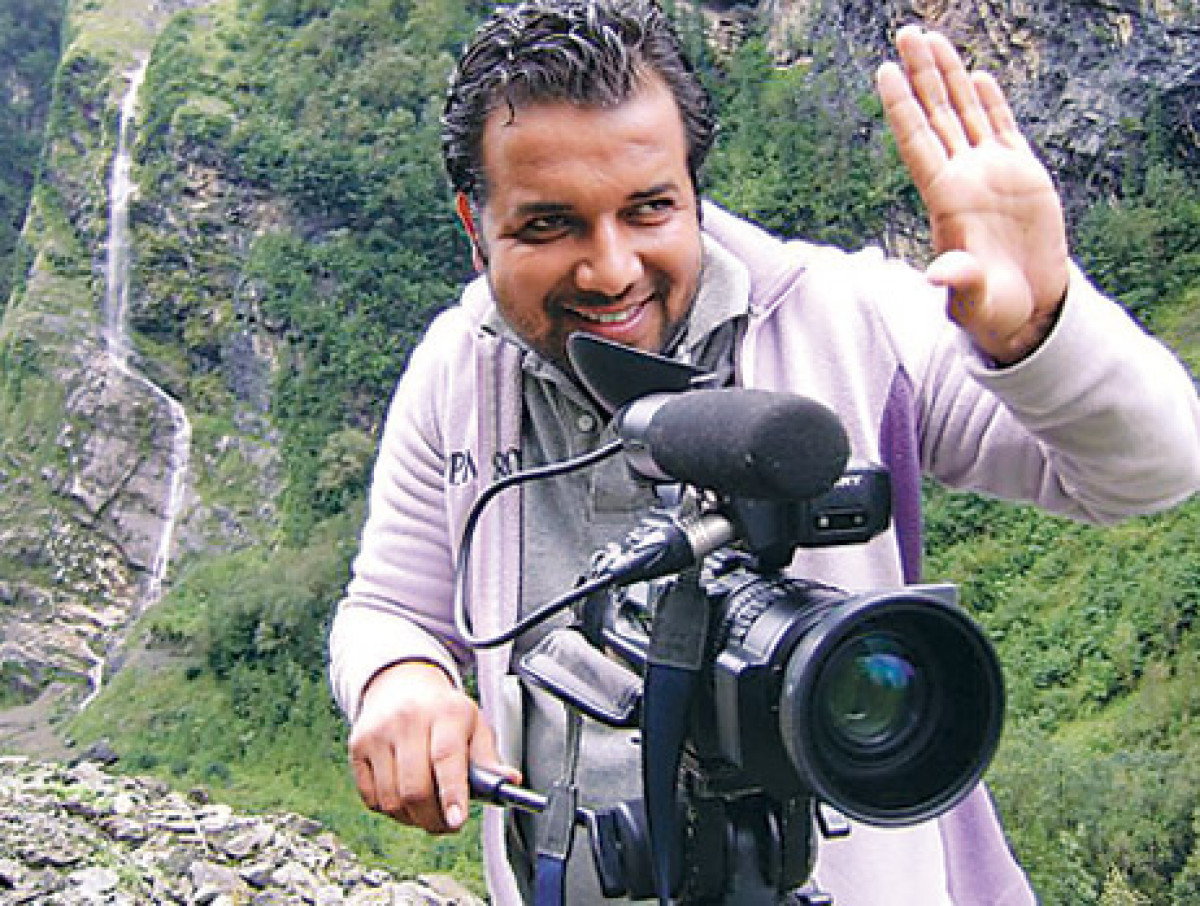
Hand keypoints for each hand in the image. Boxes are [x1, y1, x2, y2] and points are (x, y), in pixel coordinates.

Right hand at [348, 660, 517, 832]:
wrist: (402, 684)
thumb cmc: (443, 711)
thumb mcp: (474, 724)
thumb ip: (489, 758)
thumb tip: (508, 782)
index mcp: (445, 713)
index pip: (446, 758)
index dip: (452, 794)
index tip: (457, 820)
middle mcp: (407, 720)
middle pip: (415, 788)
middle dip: (433, 818)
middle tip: (447, 824)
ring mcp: (378, 733)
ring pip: (391, 799)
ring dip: (412, 819)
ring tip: (427, 812)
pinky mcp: (357, 747)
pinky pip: (371, 799)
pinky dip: (390, 810)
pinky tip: (405, 798)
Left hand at [877, 25, 1070, 363]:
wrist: (1027, 308)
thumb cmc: (992, 308)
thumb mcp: (974, 298)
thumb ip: (957, 282)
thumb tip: (936, 276)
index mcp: (945, 200)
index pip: (917, 142)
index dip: (902, 106)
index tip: (884, 71)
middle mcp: (962, 178)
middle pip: (936, 114)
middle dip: (922, 74)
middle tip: (906, 33)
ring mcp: (991, 173)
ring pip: (964, 113)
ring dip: (950, 76)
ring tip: (934, 38)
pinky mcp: (1022, 175)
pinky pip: (1002, 129)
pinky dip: (990, 103)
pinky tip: (977, 76)